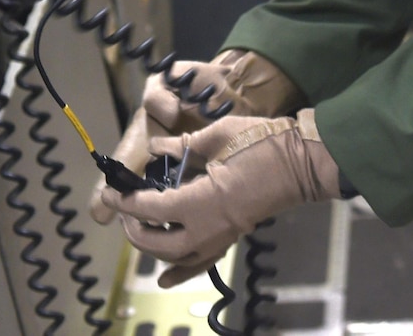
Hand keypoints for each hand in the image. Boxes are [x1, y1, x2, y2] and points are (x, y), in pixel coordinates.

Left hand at [103, 111, 340, 288]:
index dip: (125, 201)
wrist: (302, 162)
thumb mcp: (220, 135)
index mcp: (199, 202)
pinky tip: (166, 278)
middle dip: (133, 228)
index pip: (149, 208)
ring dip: (152, 246)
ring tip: (140, 229)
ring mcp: (219, 238)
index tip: (110, 192)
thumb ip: (182, 145)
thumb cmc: (263, 143)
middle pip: (155, 242)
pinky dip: (181, 271)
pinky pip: (201, 262)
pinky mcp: (231, 238)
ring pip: (175, 257)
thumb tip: (155, 148)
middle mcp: (205, 229)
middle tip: (124, 208)